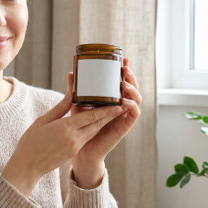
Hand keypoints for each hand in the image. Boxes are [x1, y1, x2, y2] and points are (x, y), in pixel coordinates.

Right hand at [2, 89, 124, 195]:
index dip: (106, 110)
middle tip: (121, 105)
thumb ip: (59, 108)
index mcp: (65, 129)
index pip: (90, 116)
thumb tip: (71, 95)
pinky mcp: (73, 152)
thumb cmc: (31, 142)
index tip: (118, 103)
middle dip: (109, 115)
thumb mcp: (42, 121)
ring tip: (110, 112)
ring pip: (92, 131)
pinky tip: (93, 123)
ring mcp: (74, 147)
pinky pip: (86, 138)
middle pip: (96, 124)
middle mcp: (73, 138)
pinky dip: (92, 129)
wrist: (27, 167)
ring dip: (102, 122)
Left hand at [70, 58, 141, 188]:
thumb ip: (76, 90)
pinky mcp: (124, 126)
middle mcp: (121, 105)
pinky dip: (131, 106)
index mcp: (112, 98)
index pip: (122, 81)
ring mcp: (124, 115)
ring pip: (136, 99)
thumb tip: (71, 73)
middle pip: (132, 88)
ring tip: (123, 83)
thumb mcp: (78, 104)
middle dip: (131, 76)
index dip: (125, 70)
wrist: (81, 149)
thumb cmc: (80, 126)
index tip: (123, 58)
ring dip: (133, 89)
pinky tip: (123, 101)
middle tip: (124, 68)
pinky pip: (133, 114)